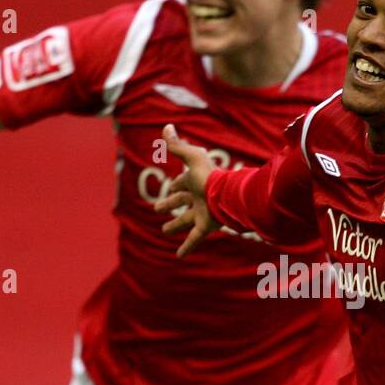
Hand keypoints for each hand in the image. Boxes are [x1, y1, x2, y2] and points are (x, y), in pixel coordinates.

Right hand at [153, 123, 219, 257]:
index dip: (176, 185)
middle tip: (157, 209)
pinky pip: (194, 239)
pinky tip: (179, 257)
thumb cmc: (210, 175)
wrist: (228, 196)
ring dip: (175, 225)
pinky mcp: (206, 227)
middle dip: (169, 204)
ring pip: (185, 220)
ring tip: (164, 230)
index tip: (170, 187)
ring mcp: (202, 213)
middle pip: (181, 201)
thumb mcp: (191, 157)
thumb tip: (167, 127)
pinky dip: (186, 247)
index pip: (182, 183)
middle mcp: (198, 198)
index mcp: (195, 182)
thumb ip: (178, 145)